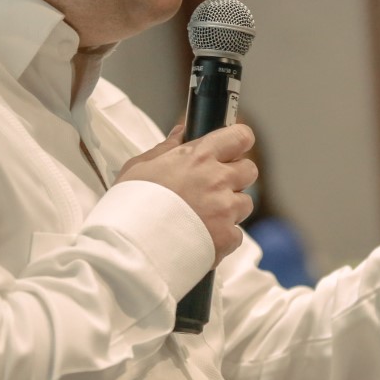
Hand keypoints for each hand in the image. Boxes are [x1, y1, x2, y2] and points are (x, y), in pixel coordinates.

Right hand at [116, 123, 258, 263]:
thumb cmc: (130, 205)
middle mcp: (218, 180)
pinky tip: (201, 238)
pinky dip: (223, 238)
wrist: (131, 246)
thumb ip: (166, 148)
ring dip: (230, 209)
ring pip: (245, 204)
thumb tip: (181, 133)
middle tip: (214, 188)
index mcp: (199, 157)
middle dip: (236, 177)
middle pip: (249, 170)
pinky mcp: (227, 237)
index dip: (238, 141)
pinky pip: (236, 235)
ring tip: (203, 217)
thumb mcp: (140, 167)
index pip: (239, 136)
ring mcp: (225, 209)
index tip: (233, 148)